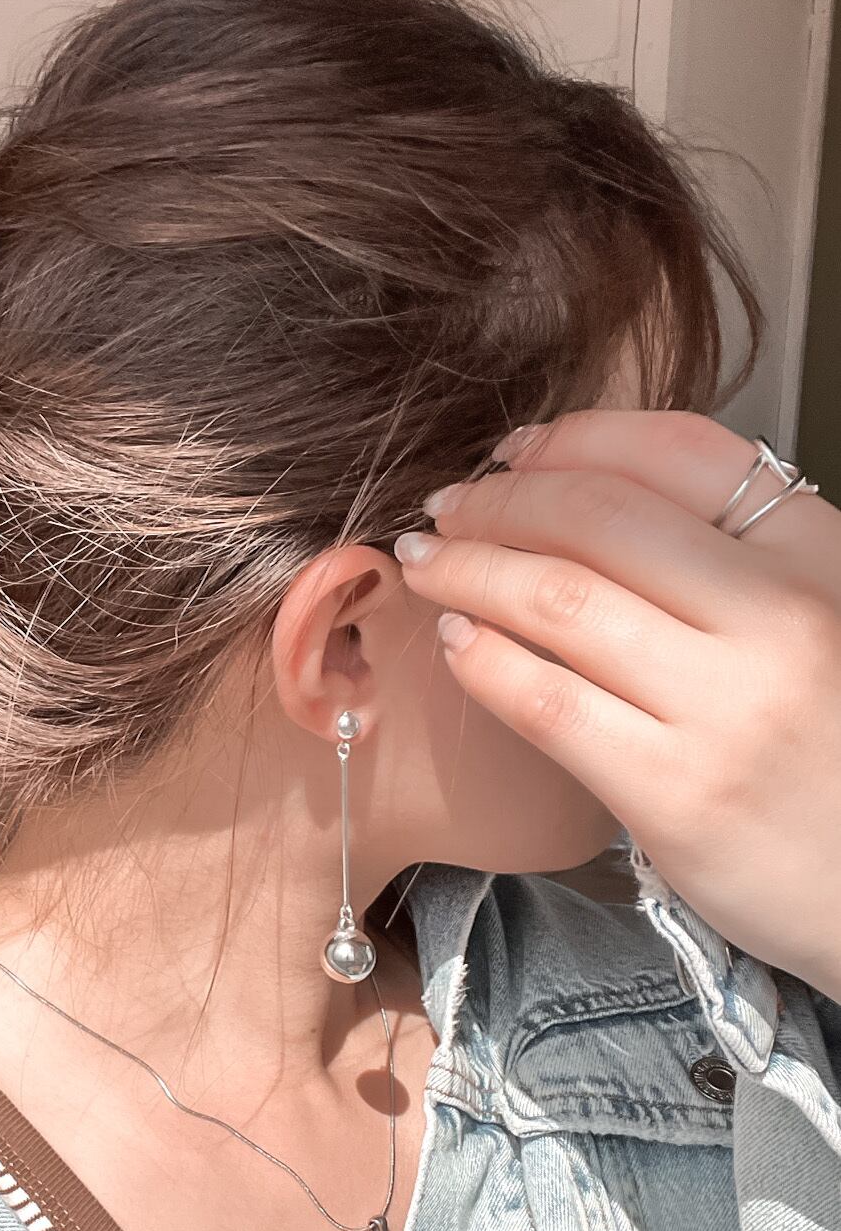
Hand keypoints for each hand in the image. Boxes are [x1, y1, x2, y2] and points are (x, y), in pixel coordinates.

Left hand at [393, 410, 840, 997]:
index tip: (514, 452)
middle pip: (601, 516)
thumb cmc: (827, 755)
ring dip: (469, 569)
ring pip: (558, 599)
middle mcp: (782, 617)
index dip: (576, 439)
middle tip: (448, 508)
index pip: (681, 451)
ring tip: (429, 564)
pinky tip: (458, 643)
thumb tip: (579, 496)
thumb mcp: (812, 625)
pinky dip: (484, 660)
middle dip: (501, 501)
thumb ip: (730, 562)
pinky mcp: (675, 791)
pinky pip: (546, 702)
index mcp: (821, 556)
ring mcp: (728, 706)